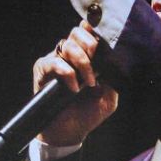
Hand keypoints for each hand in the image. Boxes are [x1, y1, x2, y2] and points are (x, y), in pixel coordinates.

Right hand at [33, 20, 117, 146]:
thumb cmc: (89, 112)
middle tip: (98, 64)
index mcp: (87, 57)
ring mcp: (56, 61)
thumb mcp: (110, 95)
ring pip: (66, 44)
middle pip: (77, 32)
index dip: (96, 30)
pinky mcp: (43, 70)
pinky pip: (54, 62)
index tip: (106, 39)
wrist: (69, 131)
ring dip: (82, 62)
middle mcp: (70, 55)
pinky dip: (67, 74)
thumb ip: (114, 76)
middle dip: (90, 45)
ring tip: (89, 83)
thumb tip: (118, 60)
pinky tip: (74, 88)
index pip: (89, 31)